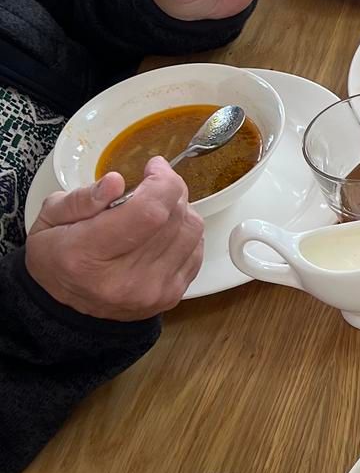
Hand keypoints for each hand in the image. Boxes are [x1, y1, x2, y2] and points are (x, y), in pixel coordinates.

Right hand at [26, 161, 203, 321]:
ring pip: (191, 231)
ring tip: (156, 207)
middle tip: (153, 183)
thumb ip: (82, 198)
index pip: (148, 212)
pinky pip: (196, 251)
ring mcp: (151, 290)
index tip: (154, 167)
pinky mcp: (170, 296)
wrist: (64, 306)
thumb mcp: (50, 218)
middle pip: (173, 218)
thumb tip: (116, 182)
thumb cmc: (57, 256)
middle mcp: (124, 278)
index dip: (161, 182)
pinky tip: (163, 231)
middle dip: (169, 190)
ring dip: (179, 210)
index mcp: (87, 255)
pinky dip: (185, 232)